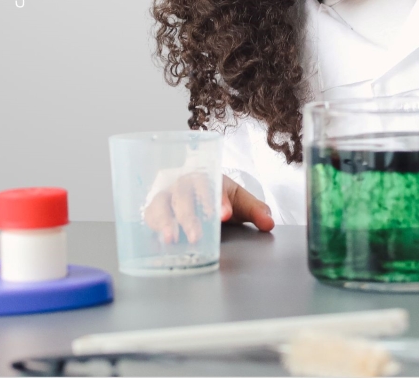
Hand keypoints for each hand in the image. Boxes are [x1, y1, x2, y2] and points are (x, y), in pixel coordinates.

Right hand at [142, 173, 273, 244]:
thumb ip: (256, 210)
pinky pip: (150, 215)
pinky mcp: (155, 210)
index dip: (216, 200)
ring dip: (165, 221)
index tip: (224, 215)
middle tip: (197, 236)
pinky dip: (153, 226)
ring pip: (162, 204)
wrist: (200, 195)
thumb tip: (268, 223)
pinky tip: (160, 240)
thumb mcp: (240, 201)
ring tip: (171, 239)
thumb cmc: (220, 197)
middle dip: (189, 216)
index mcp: (206, 177)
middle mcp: (183, 184)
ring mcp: (167, 196)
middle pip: (183, 196)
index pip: (209, 185)